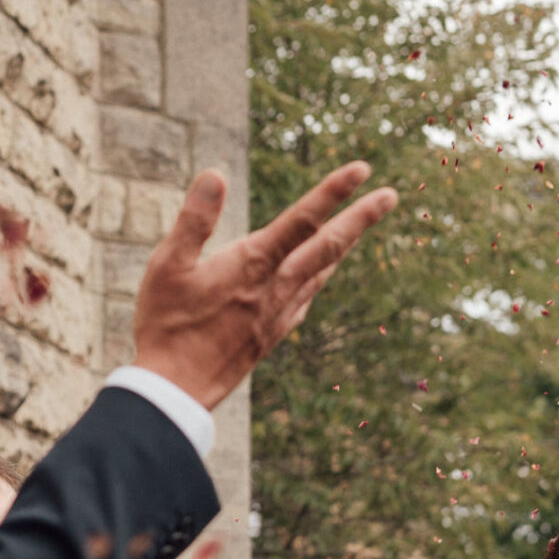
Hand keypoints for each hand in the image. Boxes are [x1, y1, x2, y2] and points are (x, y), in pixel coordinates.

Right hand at [132, 161, 397, 410]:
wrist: (178, 390)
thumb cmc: (166, 325)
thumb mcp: (168, 265)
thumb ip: (195, 219)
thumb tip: (216, 173)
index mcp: (253, 265)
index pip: (302, 220)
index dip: (333, 192)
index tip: (362, 168)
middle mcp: (277, 288)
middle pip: (330, 246)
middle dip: (362, 218)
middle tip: (391, 195)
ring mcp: (280, 314)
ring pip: (323, 272)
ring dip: (346, 245)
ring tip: (361, 225)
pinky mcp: (274, 333)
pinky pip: (307, 298)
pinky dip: (321, 277)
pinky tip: (322, 274)